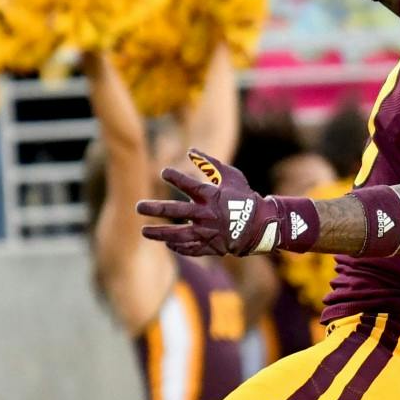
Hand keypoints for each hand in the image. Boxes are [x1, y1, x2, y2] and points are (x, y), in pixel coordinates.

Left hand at [138, 149, 280, 255]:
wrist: (261, 226)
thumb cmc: (244, 197)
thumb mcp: (231, 176)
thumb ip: (210, 163)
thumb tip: (191, 150)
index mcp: (212, 195)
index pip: (189, 184)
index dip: (175, 177)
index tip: (164, 172)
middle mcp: (207, 214)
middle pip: (176, 211)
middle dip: (155, 208)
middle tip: (138, 207)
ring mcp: (208, 232)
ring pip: (178, 234)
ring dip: (160, 233)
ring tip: (144, 231)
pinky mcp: (211, 246)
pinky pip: (191, 248)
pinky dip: (178, 247)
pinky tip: (167, 243)